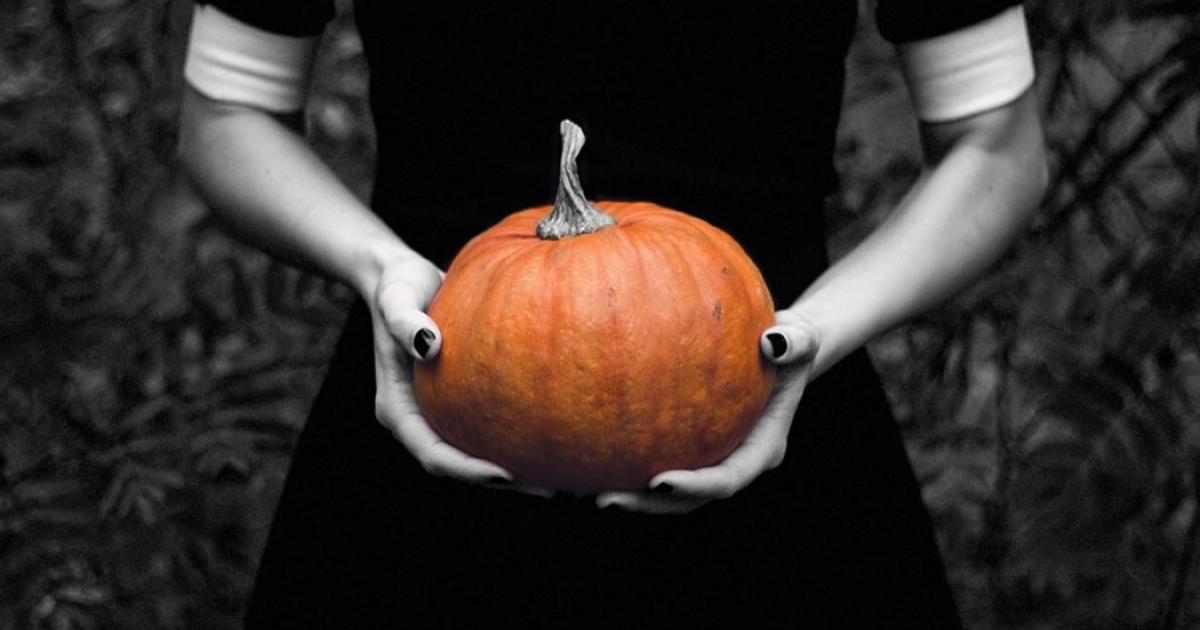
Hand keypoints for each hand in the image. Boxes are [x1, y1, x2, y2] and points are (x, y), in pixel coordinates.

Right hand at [368, 254, 550, 496]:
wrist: (402, 277)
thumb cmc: (397, 286)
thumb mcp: (395, 298)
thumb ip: (404, 321)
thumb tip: (430, 345)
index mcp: (398, 409)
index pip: (433, 454)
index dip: (467, 470)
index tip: (505, 474)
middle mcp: (420, 418)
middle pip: (461, 464)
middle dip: (503, 480)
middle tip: (552, 487)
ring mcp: (440, 411)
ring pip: (479, 450)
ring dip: (518, 466)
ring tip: (565, 473)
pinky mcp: (461, 399)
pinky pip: (492, 424)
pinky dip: (519, 433)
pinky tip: (559, 433)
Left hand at [594, 309, 819, 514]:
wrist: (780, 349)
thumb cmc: (790, 341)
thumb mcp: (801, 336)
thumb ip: (794, 341)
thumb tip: (773, 343)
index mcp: (761, 449)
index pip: (726, 479)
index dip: (694, 487)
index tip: (659, 482)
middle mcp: (733, 461)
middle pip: (689, 499)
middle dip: (649, 504)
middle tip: (607, 499)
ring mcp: (710, 457)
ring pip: (668, 490)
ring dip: (630, 493)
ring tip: (584, 489)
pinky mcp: (689, 445)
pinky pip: (655, 457)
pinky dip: (624, 461)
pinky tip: (585, 454)